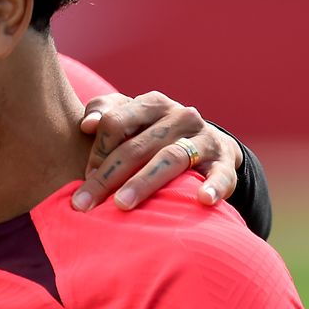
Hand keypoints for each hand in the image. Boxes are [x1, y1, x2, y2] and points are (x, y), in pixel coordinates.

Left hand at [70, 91, 242, 212]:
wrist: (208, 145)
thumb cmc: (154, 133)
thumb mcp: (130, 118)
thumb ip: (104, 112)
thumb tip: (87, 125)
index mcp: (153, 103)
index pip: (116, 122)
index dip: (97, 151)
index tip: (83, 177)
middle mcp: (180, 116)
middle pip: (137, 145)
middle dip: (108, 176)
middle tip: (84, 202)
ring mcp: (205, 139)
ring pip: (170, 159)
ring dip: (143, 183)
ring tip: (121, 205)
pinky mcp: (225, 163)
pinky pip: (220, 175)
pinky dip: (212, 186)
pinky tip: (202, 200)